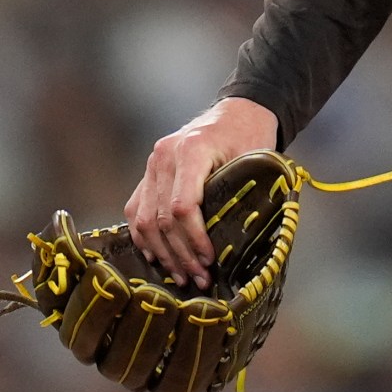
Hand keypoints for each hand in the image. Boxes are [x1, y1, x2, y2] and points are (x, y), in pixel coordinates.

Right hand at [125, 98, 278, 288]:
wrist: (239, 112)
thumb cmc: (251, 137)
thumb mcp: (255, 161)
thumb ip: (240, 195)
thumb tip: (235, 247)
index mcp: (192, 149)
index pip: (182, 206)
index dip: (194, 239)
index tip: (209, 260)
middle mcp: (164, 156)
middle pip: (161, 218)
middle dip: (180, 254)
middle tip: (199, 279)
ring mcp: (152, 164)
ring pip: (143, 218)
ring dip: (162, 252)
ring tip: (182, 275)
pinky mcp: (148, 172)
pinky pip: (136, 209)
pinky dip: (144, 237)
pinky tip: (159, 258)